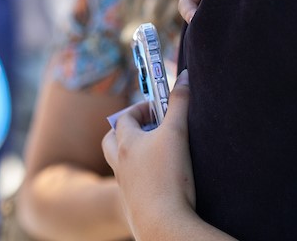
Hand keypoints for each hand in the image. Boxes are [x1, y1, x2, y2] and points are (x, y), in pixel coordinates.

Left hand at [102, 71, 195, 240]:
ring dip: (133, 151)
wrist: (163, 221)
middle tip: (152, 126)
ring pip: (120, 161)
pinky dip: (141, 172)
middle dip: (128, 128)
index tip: (160, 107)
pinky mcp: (135, 199)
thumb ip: (180, 102)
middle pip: (112, 140)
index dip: (141, 108)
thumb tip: (184, 75)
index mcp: (126, 144)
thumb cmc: (168, 176)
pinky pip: (131, 180)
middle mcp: (120, 163)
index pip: (124, 118)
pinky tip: (162, 175)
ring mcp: (125, 183)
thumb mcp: (177, 132)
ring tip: (157, 149)